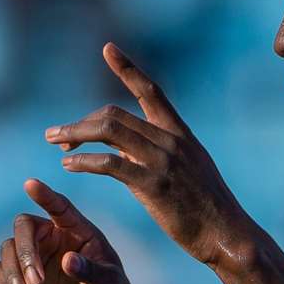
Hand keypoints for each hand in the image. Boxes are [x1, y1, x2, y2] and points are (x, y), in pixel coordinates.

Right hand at [0, 179, 135, 283]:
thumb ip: (90, 271)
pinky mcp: (21, 273)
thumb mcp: (108, 283)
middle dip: (26, 254)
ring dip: (12, 275)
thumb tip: (68, 260)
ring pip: (8, 250)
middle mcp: (52, 235)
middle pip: (24, 227)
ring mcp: (35, 254)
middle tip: (36, 282)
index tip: (30, 183)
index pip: (59, 206)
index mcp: (78, 229)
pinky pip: (1, 270)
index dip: (45, 195)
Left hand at [46, 43, 253, 267]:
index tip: (107, 48)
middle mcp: (171, 141)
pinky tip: (69, 167)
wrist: (227, 234)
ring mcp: (163, 161)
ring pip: (108, 131)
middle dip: (80, 122)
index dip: (127, 68)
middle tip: (56, 136)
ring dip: (75, 134)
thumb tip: (117, 149)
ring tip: (56, 145)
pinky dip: (84, 162)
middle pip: (114, 114)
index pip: (151, 92)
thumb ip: (153, 154)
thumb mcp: (186, 171)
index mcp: (181, 135)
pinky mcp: (153, 185)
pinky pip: (109, 164)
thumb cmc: (206, 209)